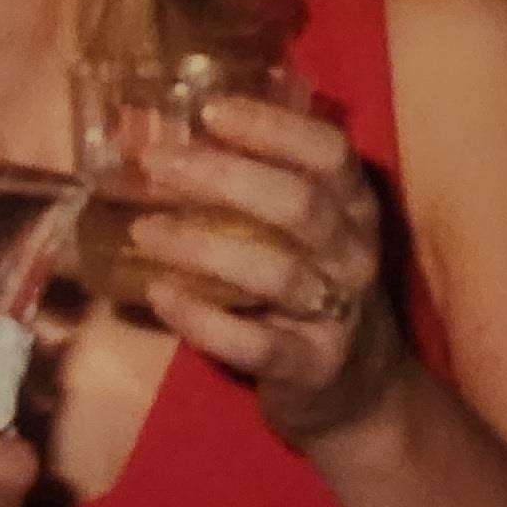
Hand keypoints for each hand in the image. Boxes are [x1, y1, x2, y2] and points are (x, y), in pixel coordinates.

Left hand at [127, 88, 404, 443]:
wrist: (361, 394)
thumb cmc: (315, 293)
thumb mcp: (311, 235)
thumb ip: (263, 191)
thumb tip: (174, 140)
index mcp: (355, 209)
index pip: (329, 153)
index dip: (273, 128)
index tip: (211, 112)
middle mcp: (354, 255)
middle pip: (298, 204)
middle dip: (222, 178)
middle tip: (156, 163)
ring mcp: (338, 314)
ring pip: (274, 271)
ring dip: (201, 246)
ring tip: (145, 229)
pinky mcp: (311, 368)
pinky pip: (254, 343)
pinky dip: (202, 319)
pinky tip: (160, 295)